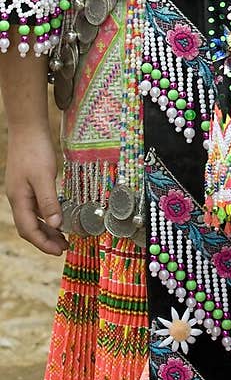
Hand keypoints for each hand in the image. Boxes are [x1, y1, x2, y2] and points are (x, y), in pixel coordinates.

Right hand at [5, 128, 66, 254]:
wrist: (27, 128)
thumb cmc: (35, 150)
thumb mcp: (44, 177)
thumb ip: (49, 201)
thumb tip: (56, 225)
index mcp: (19, 199)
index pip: (28, 230)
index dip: (43, 243)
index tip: (58, 251)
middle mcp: (18, 198)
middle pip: (29, 227)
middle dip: (45, 240)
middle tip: (64, 248)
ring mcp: (22, 191)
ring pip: (33, 217)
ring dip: (47, 229)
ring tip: (63, 237)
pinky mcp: (28, 184)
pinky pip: (36, 207)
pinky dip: (47, 215)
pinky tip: (58, 216)